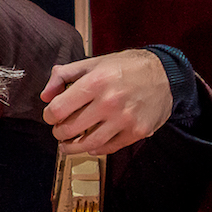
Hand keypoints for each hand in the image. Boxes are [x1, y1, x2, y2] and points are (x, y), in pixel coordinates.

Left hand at [42, 49, 171, 154]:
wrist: (166, 75)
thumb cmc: (127, 67)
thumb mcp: (94, 63)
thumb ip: (64, 75)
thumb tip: (45, 95)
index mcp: (96, 81)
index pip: (58, 109)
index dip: (49, 115)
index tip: (51, 115)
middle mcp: (109, 102)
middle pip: (70, 129)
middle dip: (59, 132)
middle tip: (59, 130)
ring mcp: (124, 119)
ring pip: (88, 144)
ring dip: (72, 147)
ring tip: (67, 144)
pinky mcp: (137, 132)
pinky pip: (108, 148)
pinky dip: (96, 149)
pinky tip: (91, 144)